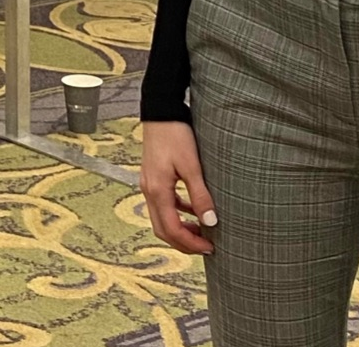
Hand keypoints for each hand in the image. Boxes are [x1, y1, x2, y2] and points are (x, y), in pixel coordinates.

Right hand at [140, 120, 216, 254]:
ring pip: (161, 218)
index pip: (171, 229)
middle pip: (162, 229)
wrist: (161, 111)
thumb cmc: (175, 134)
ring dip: (180, 229)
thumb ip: (200, 195)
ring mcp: (149, 183)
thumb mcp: (191, 166)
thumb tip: (210, 222)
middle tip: (206, 246)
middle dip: (184, 242)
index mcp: (157, 190)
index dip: (190, 243)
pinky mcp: (152, 177)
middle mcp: (148, 190)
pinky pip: (163, 205)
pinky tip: (192, 210)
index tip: (210, 248)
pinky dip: (177, 214)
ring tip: (201, 231)